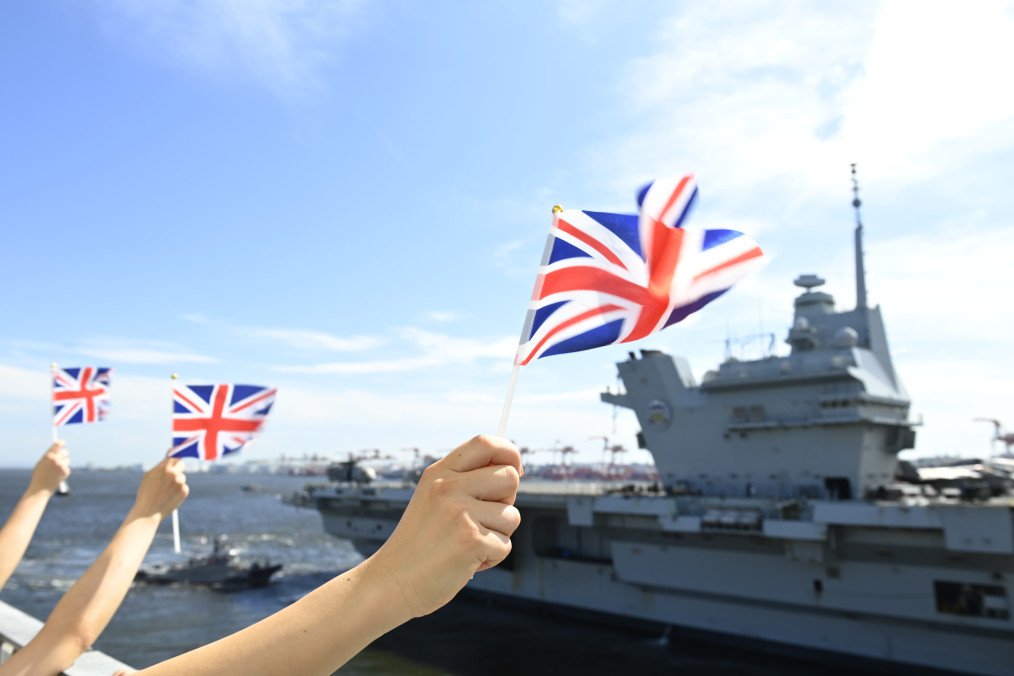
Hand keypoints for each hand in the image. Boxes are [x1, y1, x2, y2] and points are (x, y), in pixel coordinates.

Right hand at [29, 441, 70, 493]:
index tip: (63, 443)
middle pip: (65, 451)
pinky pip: (67, 468)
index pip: (58, 444)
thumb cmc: (39, 476)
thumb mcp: (41, 464)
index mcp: (48, 456)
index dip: (61, 443)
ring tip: (55, 471)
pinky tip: (57, 476)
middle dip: (64, 454)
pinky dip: (64, 471)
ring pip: (67, 460)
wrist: (40, 489)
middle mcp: (56, 459)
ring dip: (64, 463)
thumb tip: (56, 449)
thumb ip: (48, 456)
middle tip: (61, 458)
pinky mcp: (66, 471)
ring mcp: (61, 465)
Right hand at [130, 457, 188, 519]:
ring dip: (177, 481)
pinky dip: (179, 490)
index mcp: (163, 467)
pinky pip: (184, 487)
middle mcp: (173, 473)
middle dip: (177, 468)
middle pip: (181, 464)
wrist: (147, 512)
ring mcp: (180, 482)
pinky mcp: (184, 491)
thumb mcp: (150, 475)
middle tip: (170, 476)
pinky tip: (169, 497)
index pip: (175, 456)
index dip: (174, 459)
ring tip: (165, 491)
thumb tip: (171, 450)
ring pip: (182, 477)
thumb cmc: (146, 493)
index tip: (175, 460)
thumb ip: (162, 463)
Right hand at [371, 435, 521, 617]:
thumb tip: (516, 470)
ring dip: (498, 535)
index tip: (516, 467)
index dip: (509, 452)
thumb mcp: (435, 499)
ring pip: (512, 515)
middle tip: (482, 519)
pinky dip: (490, 558)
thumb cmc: (422, 543)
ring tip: (467, 544)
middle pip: (510, 477)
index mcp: (439, 472)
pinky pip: (505, 545)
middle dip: (507, 501)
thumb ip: (467, 481)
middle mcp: (448, 487)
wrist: (393, 581)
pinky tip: (465, 561)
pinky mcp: (470, 540)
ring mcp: (459, 512)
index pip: (485, 443)